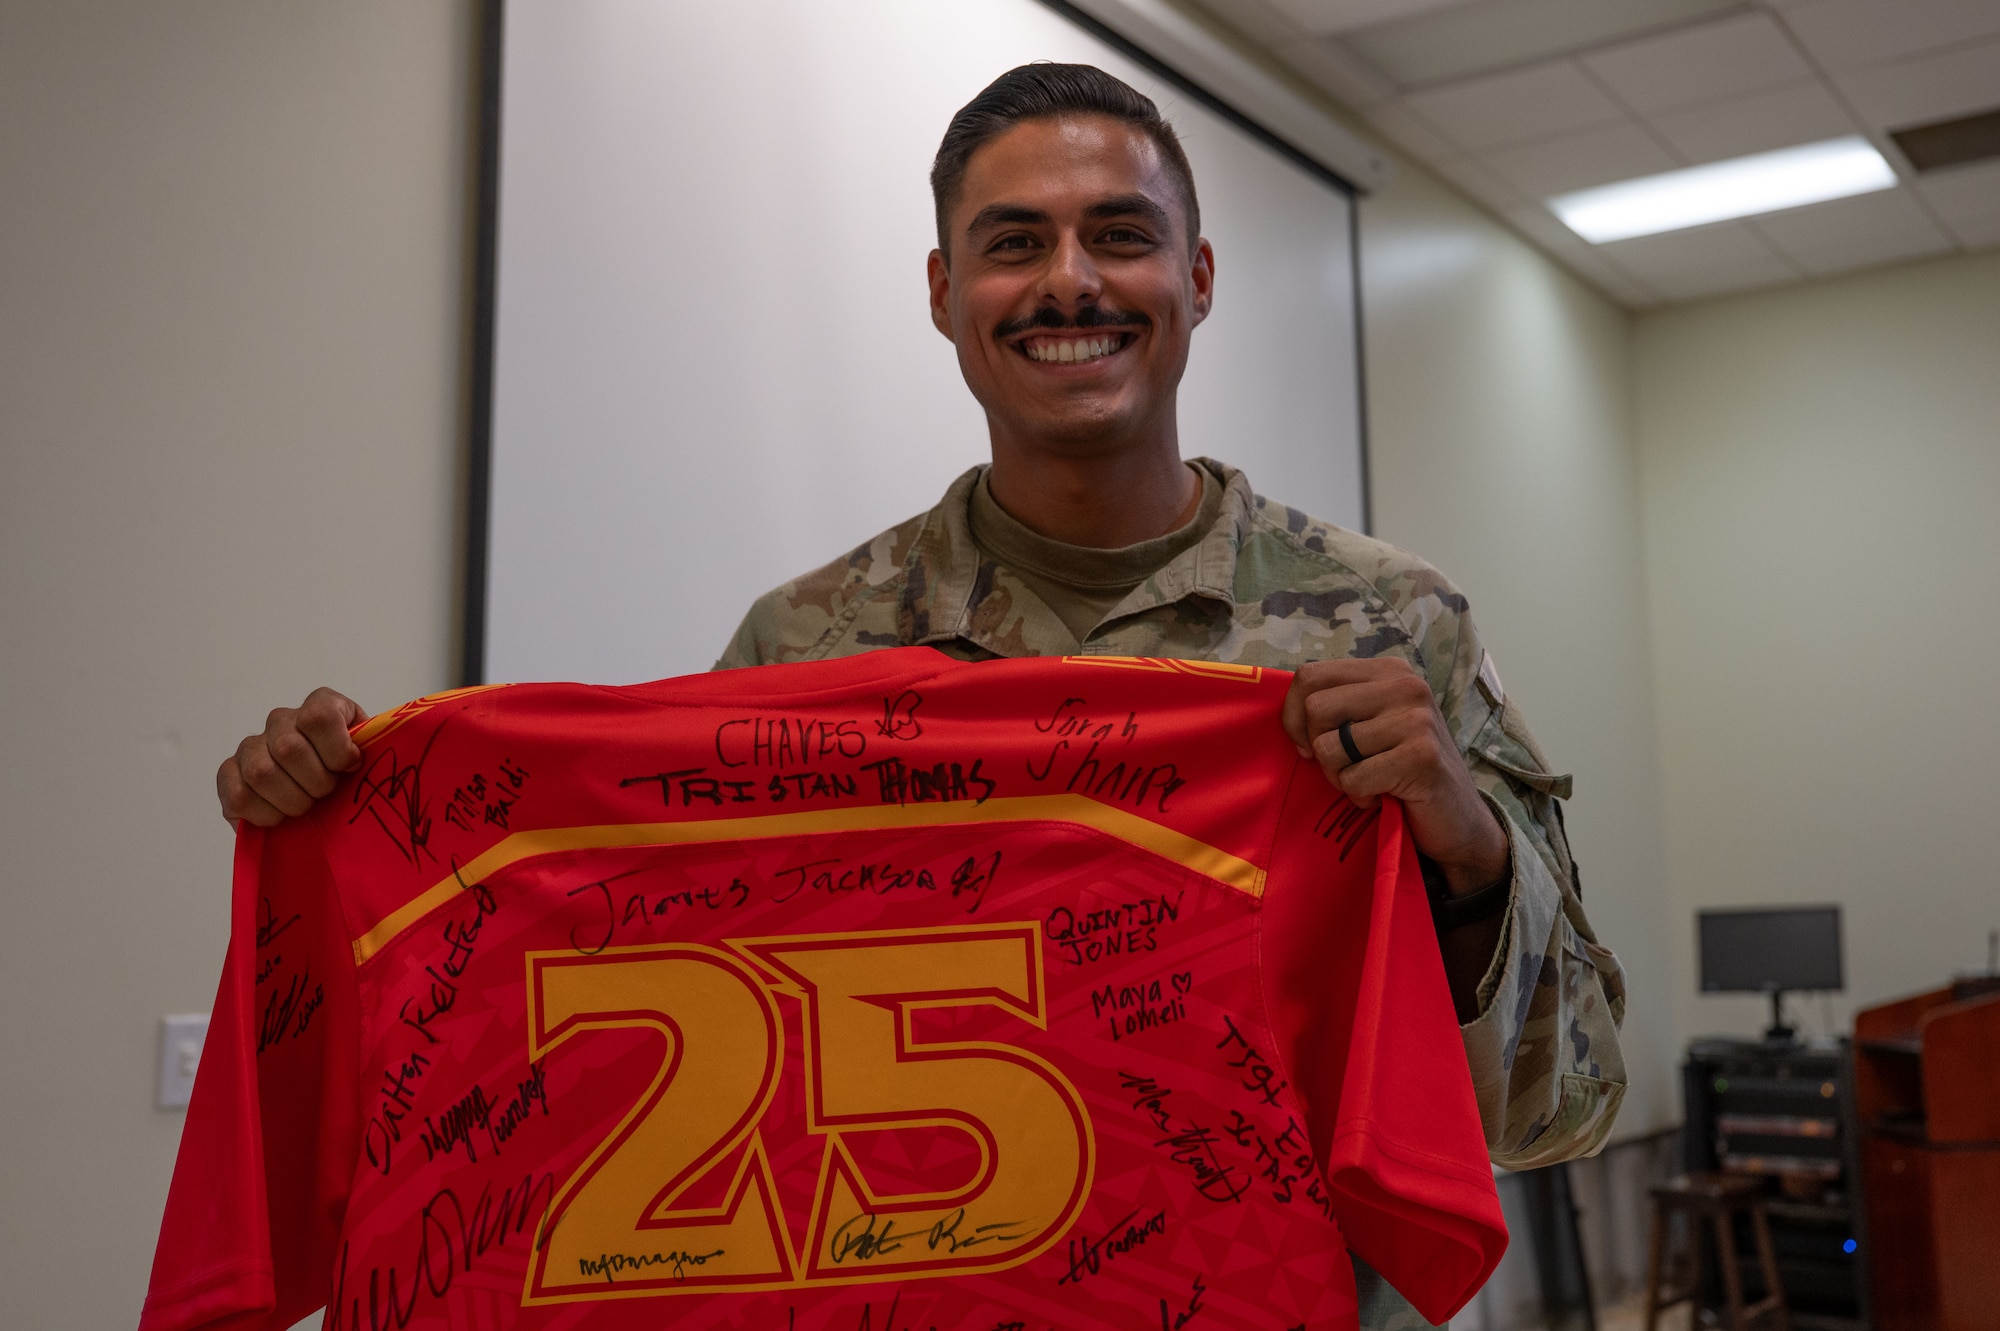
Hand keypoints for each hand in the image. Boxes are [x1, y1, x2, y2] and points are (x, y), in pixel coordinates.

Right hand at [216, 687, 368, 827]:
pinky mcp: (230, 774)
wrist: (326, 797)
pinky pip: (238, 795)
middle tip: (326, 794)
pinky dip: (264, 814)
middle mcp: (282, 721)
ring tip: (305, 807)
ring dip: (292, 801)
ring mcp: (251, 746)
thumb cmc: (352, 774)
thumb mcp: (373, 753)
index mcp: (321, 705)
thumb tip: (365, 758)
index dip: (338, 750)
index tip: (351, 768)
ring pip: (262, 773)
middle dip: (316, 783)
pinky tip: (281, 816)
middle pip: (290, 748)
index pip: (319, 716)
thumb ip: (376, 746)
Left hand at [1279, 658, 1506, 894]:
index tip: (1306, 745)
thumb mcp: (1372, 725)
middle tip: (1345, 768)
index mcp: (1389, 671)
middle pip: (1316, 708)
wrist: (1459, 820)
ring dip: (1340, 777)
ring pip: (1330, 747)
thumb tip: (1288, 716)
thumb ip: (1337, 707)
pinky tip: (1386, 796)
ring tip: (1369, 782)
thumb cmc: (1404, 771)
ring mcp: (1417, 719)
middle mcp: (1406, 685)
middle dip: (1318, 749)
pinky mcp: (1421, 756)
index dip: (1294, 715)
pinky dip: (1360, 797)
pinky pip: (1353, 779)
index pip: (1311, 675)